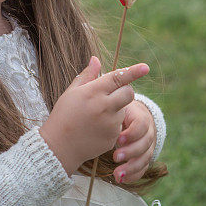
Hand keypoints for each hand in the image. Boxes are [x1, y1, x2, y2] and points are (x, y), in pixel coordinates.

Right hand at [39, 56, 149, 176]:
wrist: (59, 146)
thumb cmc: (63, 115)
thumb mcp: (71, 92)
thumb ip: (87, 75)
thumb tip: (96, 59)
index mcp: (93, 92)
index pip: (117, 78)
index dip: (133, 72)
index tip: (146, 68)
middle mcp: (104, 107)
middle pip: (128, 93)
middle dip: (125, 90)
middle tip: (112, 94)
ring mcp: (110, 124)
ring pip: (124, 109)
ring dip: (116, 108)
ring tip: (96, 115)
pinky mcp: (113, 137)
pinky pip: (119, 125)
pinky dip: (112, 124)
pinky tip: (96, 127)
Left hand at [112, 100, 155, 183]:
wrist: (133, 117)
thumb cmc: (120, 113)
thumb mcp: (117, 108)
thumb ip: (111, 111)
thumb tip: (100, 116)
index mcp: (141, 117)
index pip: (142, 124)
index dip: (132, 133)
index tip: (118, 139)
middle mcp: (148, 132)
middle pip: (145, 143)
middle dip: (131, 152)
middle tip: (115, 157)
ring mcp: (149, 146)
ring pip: (146, 158)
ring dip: (132, 167)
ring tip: (117, 174)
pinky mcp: (145, 157)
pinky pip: (143, 168)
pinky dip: (134, 175)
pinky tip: (121, 179)